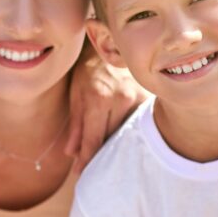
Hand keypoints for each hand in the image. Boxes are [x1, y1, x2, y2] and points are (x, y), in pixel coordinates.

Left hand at [65, 54, 147, 171]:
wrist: (110, 44)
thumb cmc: (89, 69)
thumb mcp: (76, 94)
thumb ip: (75, 124)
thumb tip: (71, 152)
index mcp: (98, 99)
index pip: (93, 139)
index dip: (87, 159)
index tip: (81, 173)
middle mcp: (120, 100)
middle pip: (111, 139)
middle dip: (100, 155)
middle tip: (93, 171)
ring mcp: (137, 98)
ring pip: (125, 132)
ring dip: (115, 145)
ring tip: (107, 158)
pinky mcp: (147, 97)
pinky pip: (137, 122)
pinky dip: (128, 132)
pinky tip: (123, 141)